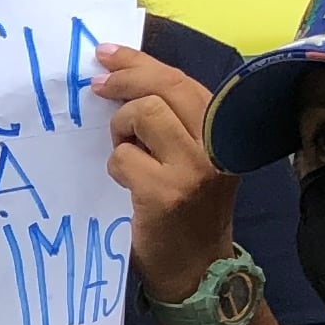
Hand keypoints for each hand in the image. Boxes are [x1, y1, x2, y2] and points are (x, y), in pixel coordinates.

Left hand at [96, 42, 238, 296]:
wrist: (195, 270)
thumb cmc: (187, 210)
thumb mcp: (193, 157)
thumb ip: (172, 119)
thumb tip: (122, 75)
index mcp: (225, 131)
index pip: (181, 80)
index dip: (141, 62)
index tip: (108, 55)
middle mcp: (217, 145)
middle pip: (165, 88)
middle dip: (126, 81)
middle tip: (99, 87)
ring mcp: (194, 170)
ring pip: (144, 115)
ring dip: (121, 129)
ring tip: (126, 150)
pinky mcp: (166, 194)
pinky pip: (124, 157)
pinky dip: (116, 165)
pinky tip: (125, 183)